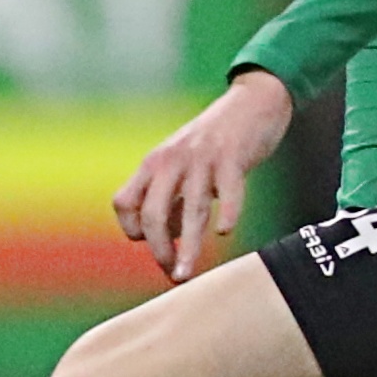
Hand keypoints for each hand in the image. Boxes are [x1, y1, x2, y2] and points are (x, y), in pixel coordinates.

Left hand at [114, 68, 293, 283]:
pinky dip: (227, 213)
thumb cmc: (215, 142)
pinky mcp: (233, 156)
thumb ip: (172, 196)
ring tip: (187, 274)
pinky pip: (228, 190)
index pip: (124, 204)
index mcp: (154, 164)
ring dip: (188, 249)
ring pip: (191, 210)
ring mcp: (202, 158)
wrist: (252, 102)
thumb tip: (172, 236)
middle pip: (152, 214)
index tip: (156, 246)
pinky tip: (225, 231)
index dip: (133, 231)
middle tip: (173, 274)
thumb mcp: (182, 164)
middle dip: (159, 251)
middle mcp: (171, 161)